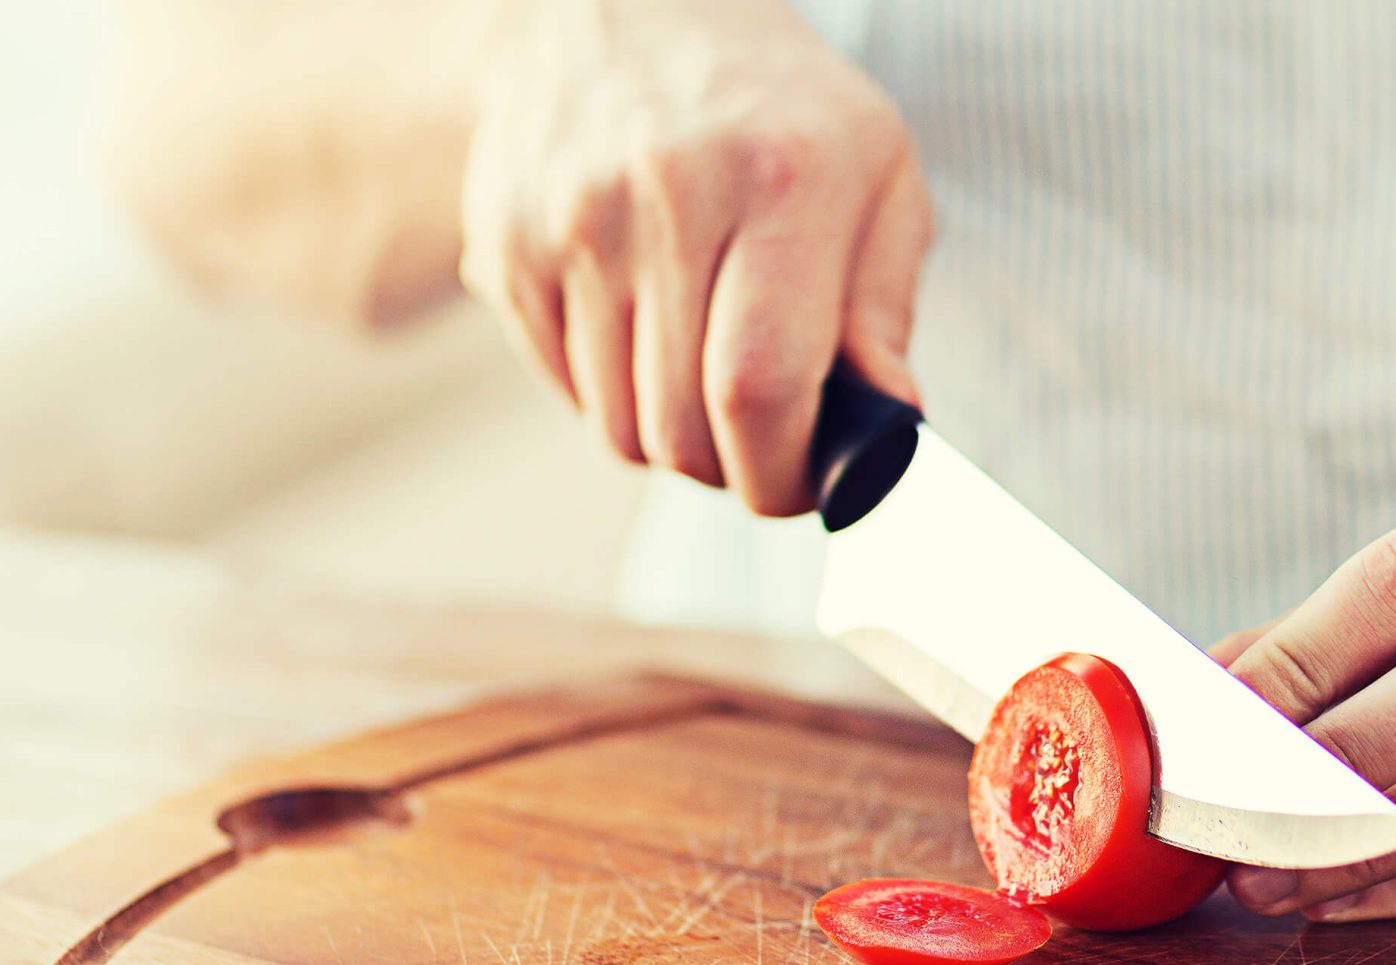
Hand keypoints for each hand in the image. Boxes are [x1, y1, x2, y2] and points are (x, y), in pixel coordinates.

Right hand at [459, 0, 932, 512]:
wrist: (626, 9)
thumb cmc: (779, 112)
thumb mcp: (877, 179)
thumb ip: (885, 312)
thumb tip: (888, 430)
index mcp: (781, 181)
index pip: (761, 390)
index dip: (781, 475)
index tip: (800, 486)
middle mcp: (667, 196)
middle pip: (683, 428)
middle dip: (730, 470)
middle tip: (760, 439)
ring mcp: (573, 221)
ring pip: (618, 426)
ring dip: (670, 437)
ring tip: (703, 372)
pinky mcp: (507, 245)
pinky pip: (565, 391)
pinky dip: (611, 396)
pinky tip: (644, 332)